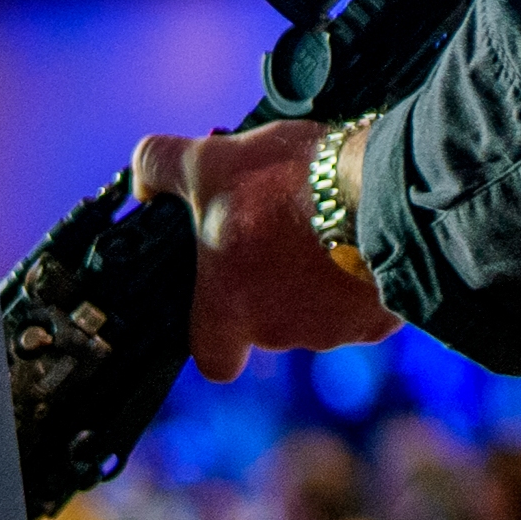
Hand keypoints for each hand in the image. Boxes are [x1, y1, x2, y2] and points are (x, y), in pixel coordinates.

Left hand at [125, 117, 392, 378]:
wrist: (380, 194)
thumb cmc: (289, 186)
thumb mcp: (210, 160)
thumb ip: (161, 166)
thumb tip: (140, 181)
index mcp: (229, 310)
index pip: (213, 359)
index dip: (219, 334)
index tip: (227, 299)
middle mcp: (278, 333)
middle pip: (270, 324)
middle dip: (277, 286)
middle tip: (284, 233)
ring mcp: (333, 332)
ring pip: (320, 315)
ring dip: (320, 281)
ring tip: (327, 229)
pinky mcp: (379, 321)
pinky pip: (364, 308)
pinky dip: (361, 282)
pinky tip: (362, 243)